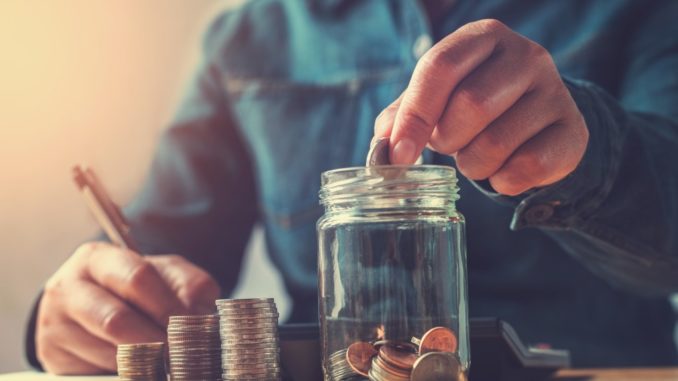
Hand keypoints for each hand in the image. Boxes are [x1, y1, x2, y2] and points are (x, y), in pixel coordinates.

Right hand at [36, 242, 219, 374]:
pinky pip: (95, 373)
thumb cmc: (135, 286)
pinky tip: (142, 370)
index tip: (191, 326)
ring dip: (144, 362)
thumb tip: (199, 313)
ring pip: (108, 352)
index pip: (136, 278)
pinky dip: (126, 374)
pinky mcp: (52, 356)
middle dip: (156, 340)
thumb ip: (189, 284)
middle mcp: (68, 288)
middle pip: (116, 320)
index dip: (168, 306)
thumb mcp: (166, 273)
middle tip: (180, 353)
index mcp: (97, 258)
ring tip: (166, 363)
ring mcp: (54, 324)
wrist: (91, 305)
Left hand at [375, 19, 587, 194]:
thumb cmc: (474, 105)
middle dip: (447, 140)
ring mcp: (555, 91)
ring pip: (496, 143)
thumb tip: (383, 149)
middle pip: (471, 105)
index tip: (399, 154)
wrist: (536, 122)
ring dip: (473, 164)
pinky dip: (503, 181)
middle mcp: (525, 55)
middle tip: (450, 145)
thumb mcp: (435, 99)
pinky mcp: (573, 131)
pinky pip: (526, 168)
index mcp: (483, 37)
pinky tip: (504, 169)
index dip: (415, 115)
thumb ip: (402, 117)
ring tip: (476, 155)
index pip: (440, 67)